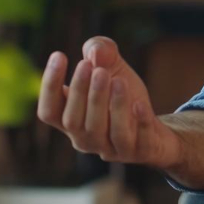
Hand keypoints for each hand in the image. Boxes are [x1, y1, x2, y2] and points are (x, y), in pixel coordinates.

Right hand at [37, 37, 183, 171]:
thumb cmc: (123, 95)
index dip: (49, 85)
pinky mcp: (139, 151)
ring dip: (108, 104)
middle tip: (87, 65)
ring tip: (116, 79)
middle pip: (73, 121)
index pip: (49, 111)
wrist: (155, 131)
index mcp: (71, 122)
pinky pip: (137, 141)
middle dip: (79, 92)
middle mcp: (85, 140)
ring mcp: (111, 149)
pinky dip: (138, 122)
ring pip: (103, 131)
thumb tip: (95, 51)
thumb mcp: (113, 68)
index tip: (59, 55)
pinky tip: (139, 104)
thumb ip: (101, 52)